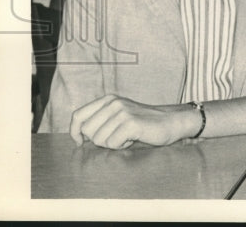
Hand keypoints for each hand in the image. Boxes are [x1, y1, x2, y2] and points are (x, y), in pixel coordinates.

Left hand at [69, 94, 200, 149]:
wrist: (171, 122)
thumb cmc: (143, 124)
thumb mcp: (118, 116)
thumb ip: (99, 120)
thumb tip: (77, 136)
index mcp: (108, 99)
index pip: (77, 116)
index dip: (74, 132)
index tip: (80, 143)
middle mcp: (113, 103)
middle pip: (87, 131)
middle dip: (99, 140)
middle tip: (117, 135)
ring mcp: (122, 112)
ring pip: (99, 140)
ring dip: (112, 143)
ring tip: (127, 136)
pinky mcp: (131, 123)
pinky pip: (112, 144)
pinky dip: (121, 146)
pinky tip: (133, 139)